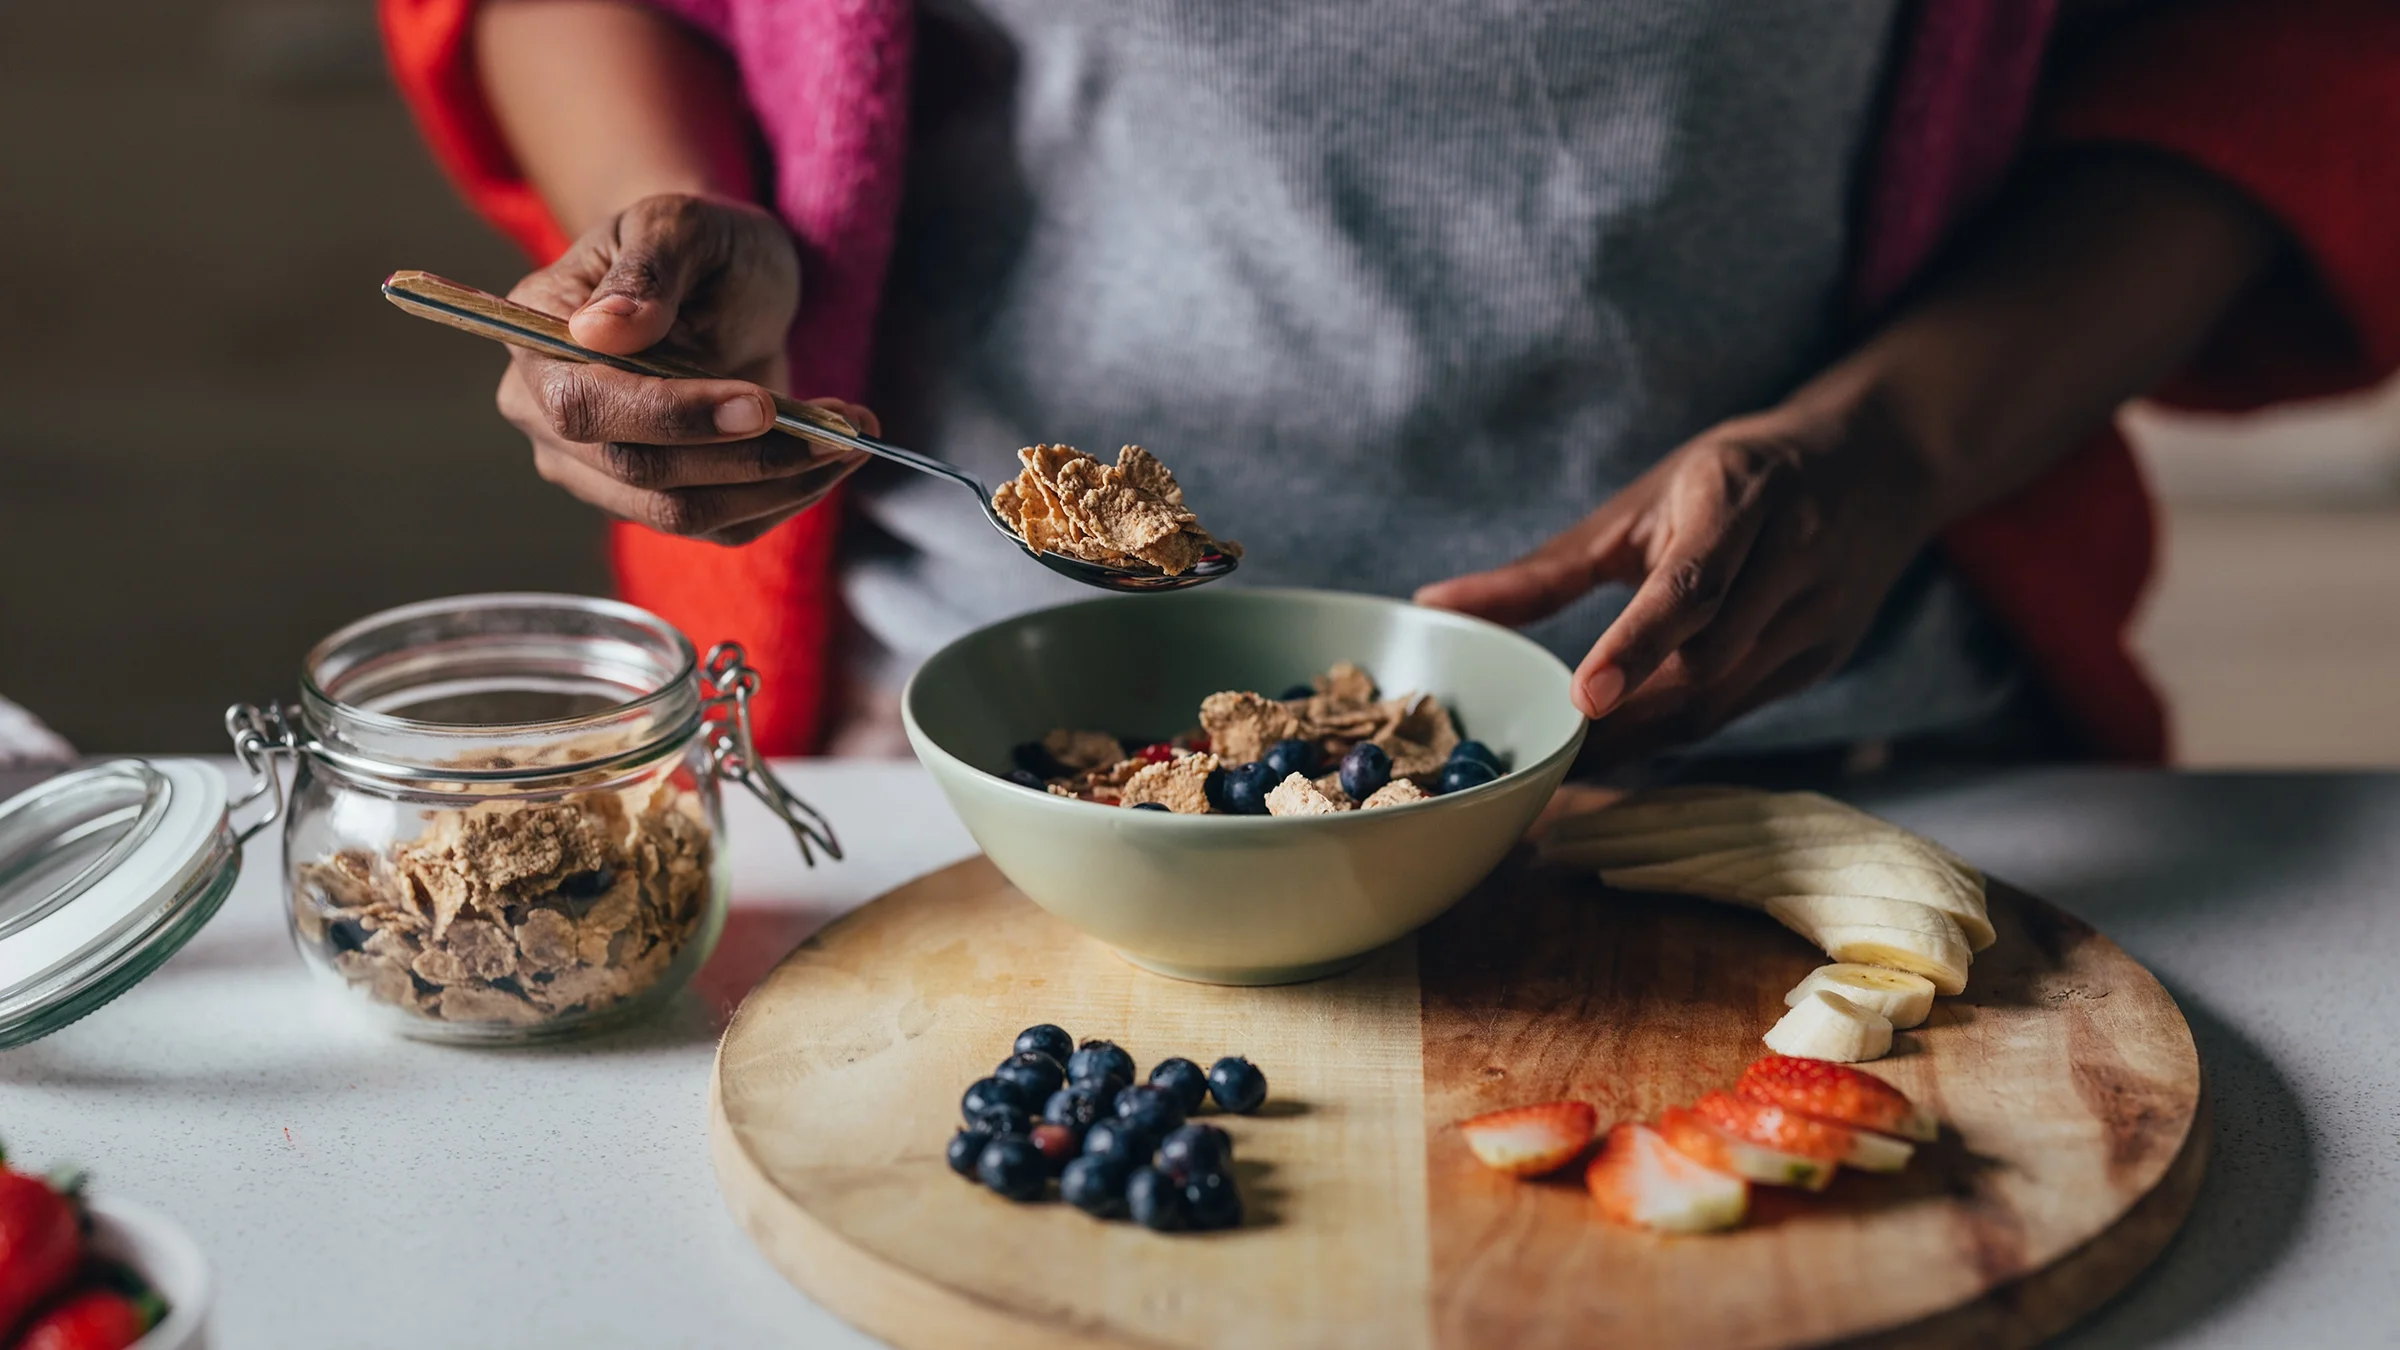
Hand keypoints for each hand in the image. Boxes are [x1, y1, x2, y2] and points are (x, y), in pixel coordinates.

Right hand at [495, 193, 872, 544]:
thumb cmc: (697, 246)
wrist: (722, 284)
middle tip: (839, 429)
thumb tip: (601, 330)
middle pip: (638, 472)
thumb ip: (646, 271)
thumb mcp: (682, 225)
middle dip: (749, 456)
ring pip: (683, 512)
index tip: (759, 405)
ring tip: (848, 439)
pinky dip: (785, 499)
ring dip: (779, 484)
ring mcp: (596, 469)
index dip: (673, 415)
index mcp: (537, 338)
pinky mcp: (653, 501)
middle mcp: (549, 414)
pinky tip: (829, 459)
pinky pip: (719, 526)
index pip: (586, 405)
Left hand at [1415, 395, 1940, 762]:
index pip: (1691, 584)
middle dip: (1624, 713)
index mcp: (1741, 498)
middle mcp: (1793, 556)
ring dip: (1645, 733)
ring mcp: (1820, 613)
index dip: (1636, 645)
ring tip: (1569, 763)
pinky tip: (1624, 748)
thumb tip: (1437, 604)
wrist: (1876, 462)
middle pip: (1707, 657)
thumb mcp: (1640, 502)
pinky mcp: (1824, 656)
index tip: (1582, 699)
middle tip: (1544, 757)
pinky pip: (1740, 709)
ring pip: (1724, 696)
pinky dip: (1678, 731)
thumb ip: (1544, 569)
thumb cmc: (1732, 478)